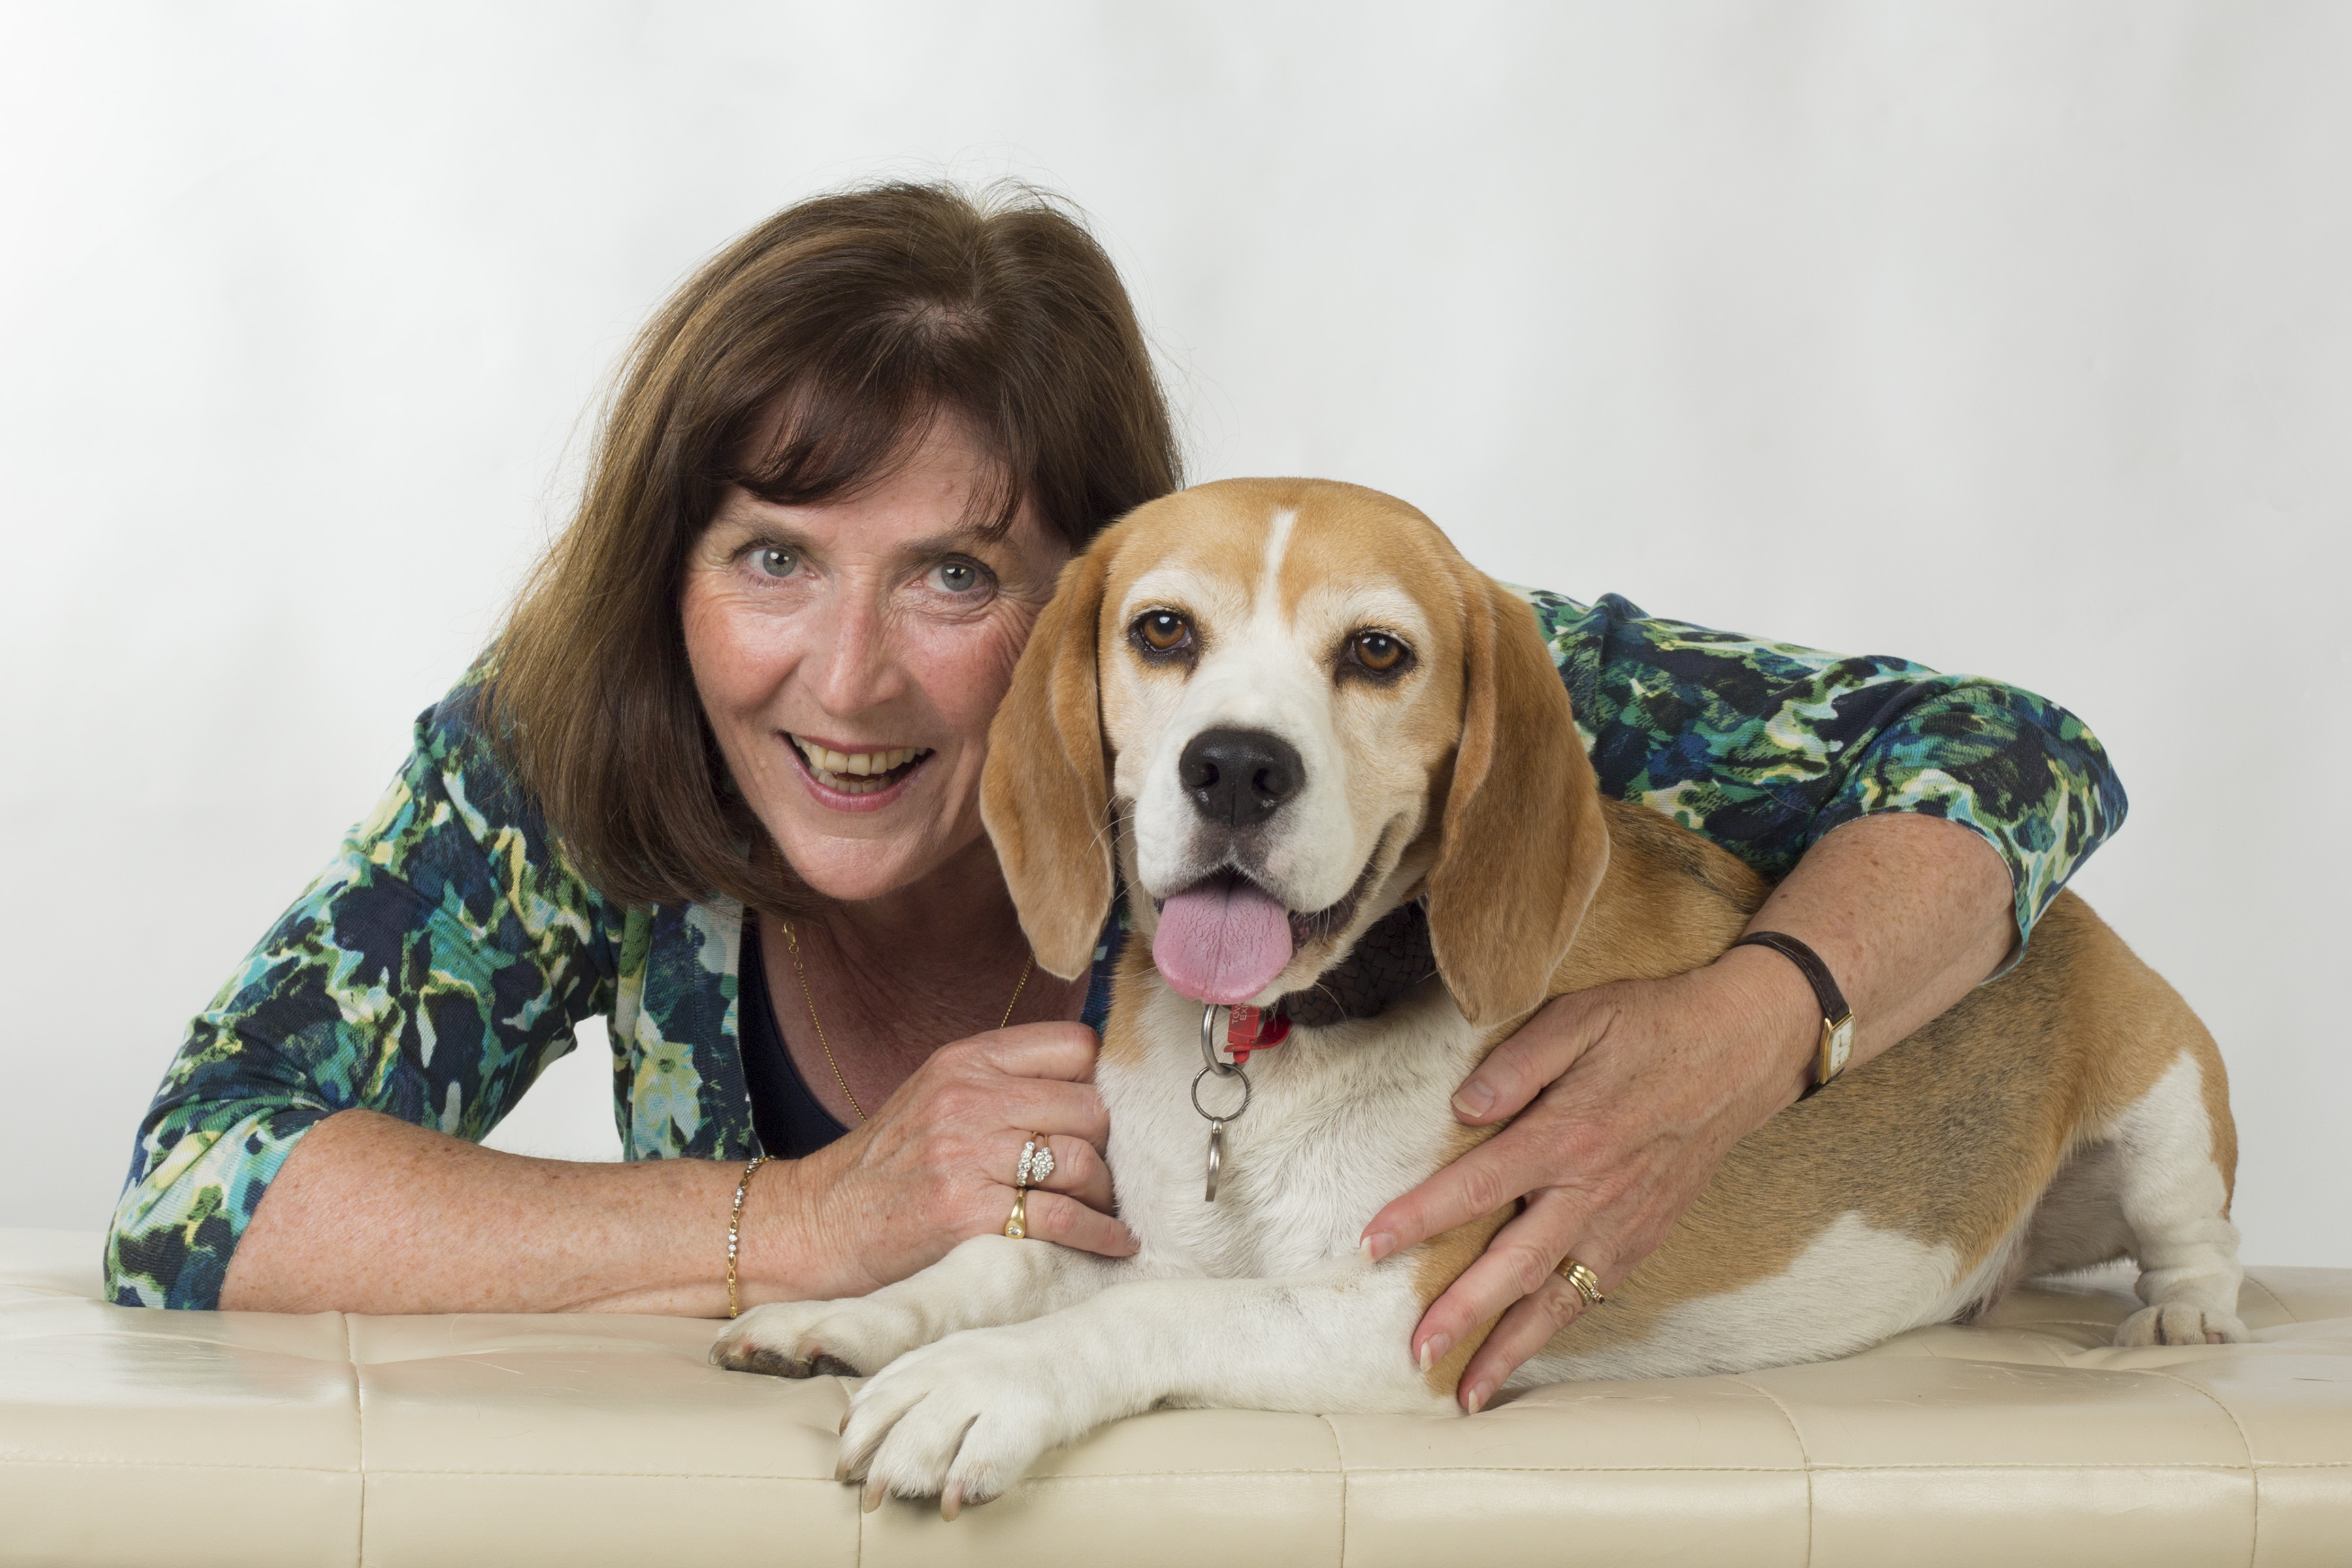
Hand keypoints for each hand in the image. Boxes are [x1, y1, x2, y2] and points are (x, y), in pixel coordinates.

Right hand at [753, 1022, 1137, 1300]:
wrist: (819, 1224)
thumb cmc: (889, 1165)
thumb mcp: (938, 1095)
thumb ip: (1004, 1082)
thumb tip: (1094, 1089)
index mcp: (966, 1060)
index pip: (1074, 1046)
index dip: (1099, 1082)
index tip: (1097, 1116)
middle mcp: (968, 1099)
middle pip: (1090, 1107)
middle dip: (1105, 1144)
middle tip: (1099, 1172)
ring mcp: (967, 1156)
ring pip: (1082, 1160)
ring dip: (1103, 1193)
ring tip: (1098, 1209)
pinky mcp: (968, 1214)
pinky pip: (1061, 1217)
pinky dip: (1099, 1234)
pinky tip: (1114, 1244)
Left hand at [1358, 949, 1814, 1412]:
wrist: (1742, 1050)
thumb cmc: (1653, 1026)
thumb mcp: (1581, 1017)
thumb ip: (1518, 1062)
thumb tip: (1463, 1107)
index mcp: (1567, 1135)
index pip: (1476, 1186)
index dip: (1419, 1218)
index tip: (1371, 1245)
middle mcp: (1592, 1191)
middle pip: (1515, 1264)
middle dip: (1462, 1313)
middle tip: (1417, 1353)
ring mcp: (1623, 1221)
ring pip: (1558, 1297)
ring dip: (1511, 1345)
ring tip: (1469, 1392)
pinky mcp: (1646, 1235)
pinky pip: (1594, 1291)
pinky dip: (1559, 1327)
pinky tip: (1529, 1349)